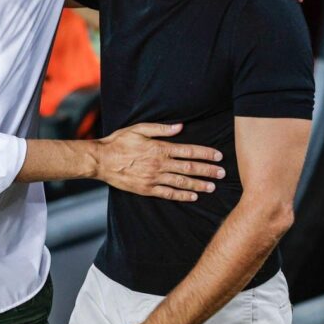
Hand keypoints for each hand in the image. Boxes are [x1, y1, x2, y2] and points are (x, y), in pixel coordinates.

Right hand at [95, 123, 223, 200]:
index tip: (219, 156)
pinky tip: (193, 196)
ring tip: (212, 187)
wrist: (101, 160)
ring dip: (198, 185)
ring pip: (181, 182)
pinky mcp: (146, 189)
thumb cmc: (119, 142)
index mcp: (159, 148)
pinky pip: (167, 193)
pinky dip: (181, 195)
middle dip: (208, 171)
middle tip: (222, 174)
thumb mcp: (138, 128)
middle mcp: (159, 164)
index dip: (205, 154)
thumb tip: (181, 126)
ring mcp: (153, 178)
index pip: (188, 151)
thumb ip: (161, 128)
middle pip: (189, 168)